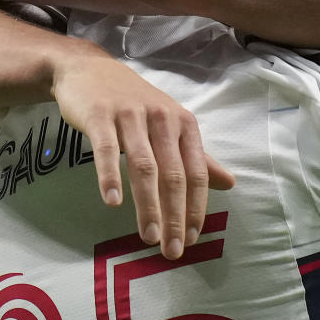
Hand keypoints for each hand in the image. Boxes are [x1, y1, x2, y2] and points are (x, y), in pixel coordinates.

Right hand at [52, 50, 234, 258]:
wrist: (89, 70)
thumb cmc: (134, 103)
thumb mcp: (170, 125)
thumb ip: (197, 156)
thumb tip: (230, 183)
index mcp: (183, 123)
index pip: (196, 172)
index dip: (196, 206)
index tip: (192, 238)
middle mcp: (161, 118)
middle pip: (172, 173)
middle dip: (174, 215)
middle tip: (171, 249)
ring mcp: (130, 116)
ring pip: (144, 166)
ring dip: (148, 204)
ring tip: (148, 236)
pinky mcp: (100, 115)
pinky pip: (106, 150)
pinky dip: (110, 176)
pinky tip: (113, 201)